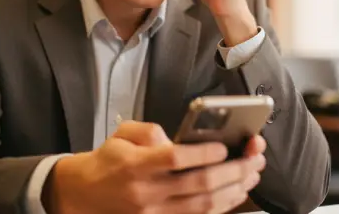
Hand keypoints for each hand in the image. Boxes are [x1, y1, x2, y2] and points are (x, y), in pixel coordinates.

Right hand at [43, 121, 265, 213]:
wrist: (83, 195)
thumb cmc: (108, 161)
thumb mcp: (122, 135)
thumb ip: (150, 132)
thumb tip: (180, 140)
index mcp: (136, 164)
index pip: (176, 159)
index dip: (205, 154)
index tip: (225, 146)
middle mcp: (146, 192)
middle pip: (199, 185)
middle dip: (234, 171)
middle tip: (254, 158)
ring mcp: (154, 213)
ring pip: (204, 206)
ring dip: (234, 190)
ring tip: (252, 174)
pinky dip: (221, 207)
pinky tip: (235, 194)